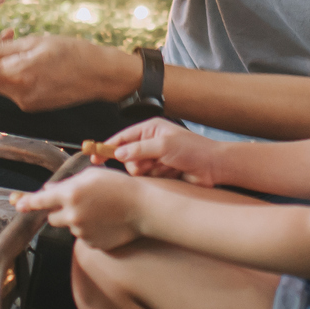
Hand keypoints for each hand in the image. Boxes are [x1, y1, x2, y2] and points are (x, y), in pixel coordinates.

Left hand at [0, 34, 138, 112]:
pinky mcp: (32, 104)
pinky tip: (21, 56)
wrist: (103, 75)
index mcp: (18, 76)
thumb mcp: (35, 42)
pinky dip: (7, 72)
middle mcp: (18, 94)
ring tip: (7, 40)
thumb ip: (0, 47)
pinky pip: (10, 88)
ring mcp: (25, 102)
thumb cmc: (74, 53)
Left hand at [14, 167, 143, 249]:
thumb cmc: (120, 187)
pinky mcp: (91, 244)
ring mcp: (82, 231)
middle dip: (60, 211)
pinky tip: (105, 221)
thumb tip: (50, 191)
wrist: (143, 208)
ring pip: (70, 226)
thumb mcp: (92, 175)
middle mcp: (72, 214)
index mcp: (70, 194)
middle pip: (52, 217)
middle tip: (79, 203)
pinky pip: (83, 237)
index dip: (27, 203)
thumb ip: (68, 183)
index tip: (18, 205)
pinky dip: (90, 230)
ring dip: (77, 220)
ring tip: (100, 210)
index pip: (41, 200)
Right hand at [110, 118, 226, 184]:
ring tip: (167, 167)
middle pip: (128, 157)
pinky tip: (172, 173)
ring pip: (138, 170)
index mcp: (151, 129)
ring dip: (151, 171)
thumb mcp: (164, 145)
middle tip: (152, 163)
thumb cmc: (194, 150)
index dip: (107, 146)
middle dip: (138, 163)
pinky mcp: (161, 172)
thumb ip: (139, 149)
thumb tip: (118, 152)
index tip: (95, 156)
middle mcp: (151, 143)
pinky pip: (148, 178)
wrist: (214, 167)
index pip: (122, 137)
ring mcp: (156, 158)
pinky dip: (158, 177)